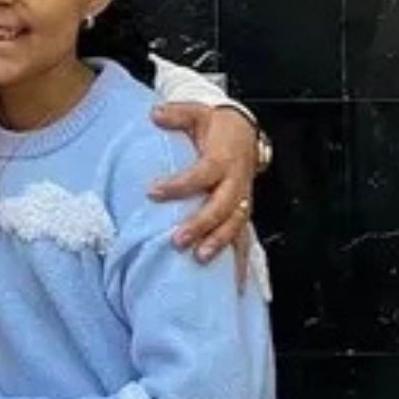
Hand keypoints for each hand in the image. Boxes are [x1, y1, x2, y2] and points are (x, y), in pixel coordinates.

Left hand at [149, 103, 257, 284]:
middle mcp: (235, 182)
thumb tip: (155, 114)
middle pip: (221, 206)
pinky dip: (240, 262)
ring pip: (235, 225)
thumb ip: (176, 114)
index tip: (153, 192)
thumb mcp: (197, 113)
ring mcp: (241, 200)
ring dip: (219, 243)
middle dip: (201, 224)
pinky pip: (244, 238)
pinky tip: (234, 285)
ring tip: (200, 258)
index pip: (202, 174)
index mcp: (223, 158)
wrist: (245, 132)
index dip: (180, 184)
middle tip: (177, 240)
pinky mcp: (242, 212)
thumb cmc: (216, 126)